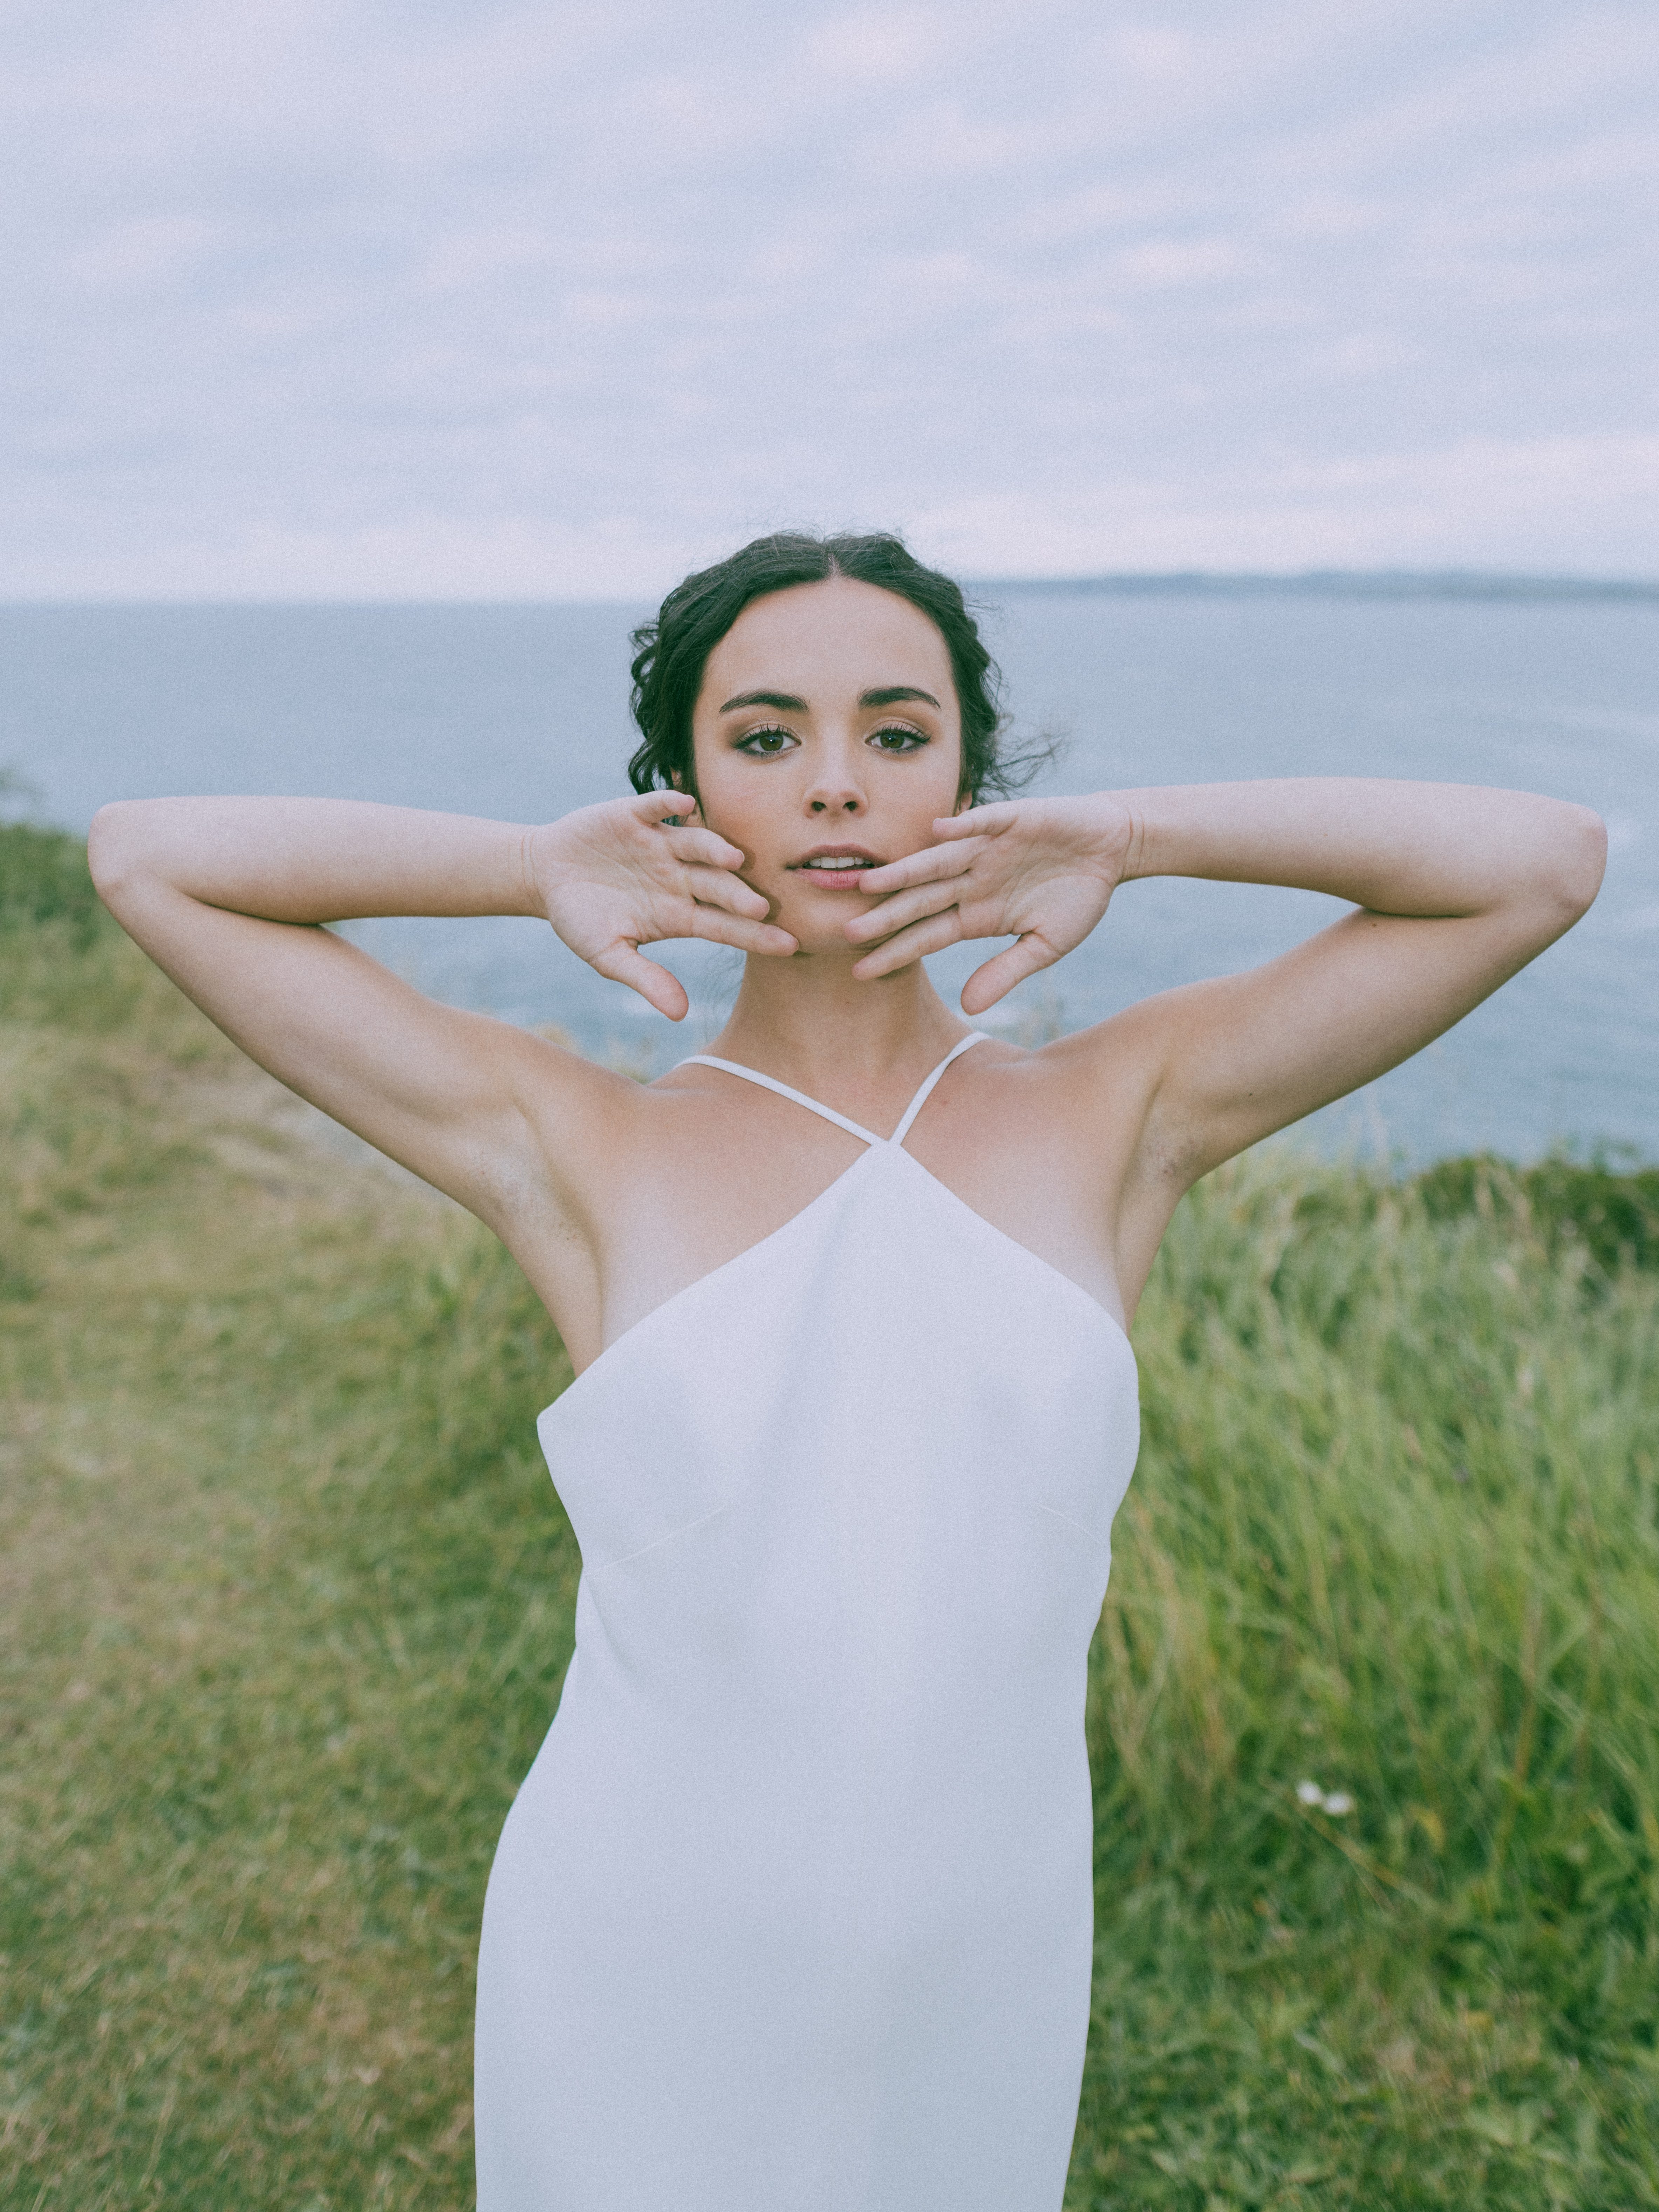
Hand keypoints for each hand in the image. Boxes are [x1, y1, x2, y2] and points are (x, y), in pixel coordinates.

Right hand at [528, 795, 795, 1018]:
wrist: (547, 876)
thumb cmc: (581, 920)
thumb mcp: (607, 955)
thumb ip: (644, 979)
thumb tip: (679, 1015)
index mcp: (680, 913)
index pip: (725, 926)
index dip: (755, 936)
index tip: (789, 947)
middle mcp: (680, 877)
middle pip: (717, 885)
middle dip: (737, 895)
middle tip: (760, 906)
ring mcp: (661, 845)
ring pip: (696, 843)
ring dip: (714, 847)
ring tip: (732, 856)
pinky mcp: (636, 816)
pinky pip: (655, 806)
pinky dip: (668, 802)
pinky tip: (684, 803)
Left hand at [844, 795, 1133, 1012]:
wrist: (1110, 848)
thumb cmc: (1076, 897)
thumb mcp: (1046, 945)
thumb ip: (1006, 971)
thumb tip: (967, 1006)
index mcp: (975, 914)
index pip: (925, 936)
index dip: (894, 952)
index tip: (859, 972)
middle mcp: (969, 881)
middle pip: (919, 901)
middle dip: (883, 917)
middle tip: (843, 932)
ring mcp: (985, 850)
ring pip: (936, 863)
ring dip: (904, 873)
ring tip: (869, 884)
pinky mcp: (1010, 820)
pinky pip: (981, 823)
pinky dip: (961, 826)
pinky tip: (934, 831)